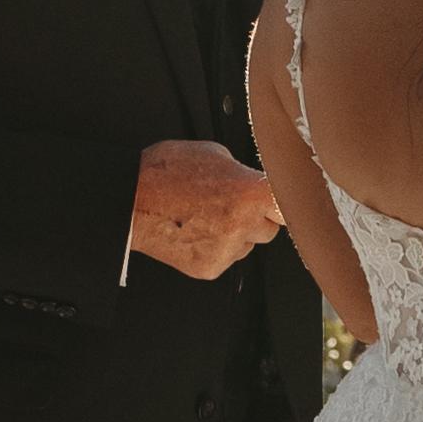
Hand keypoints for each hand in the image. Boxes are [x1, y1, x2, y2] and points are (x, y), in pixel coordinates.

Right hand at [129, 137, 288, 284]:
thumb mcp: (215, 154)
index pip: (294, 207)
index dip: (289, 205)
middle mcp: (243, 224)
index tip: (289, 206)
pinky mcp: (210, 268)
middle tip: (228, 203)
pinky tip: (194, 230)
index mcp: (251, 192)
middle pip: (271, 228)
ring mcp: (227, 249)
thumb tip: (259, 183)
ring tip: (204, 215)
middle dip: (256, 217)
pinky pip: (226, 257)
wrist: (129, 200)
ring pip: (248, 244)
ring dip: (235, 233)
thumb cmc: (166, 172)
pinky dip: (215, 247)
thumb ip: (245, 173)